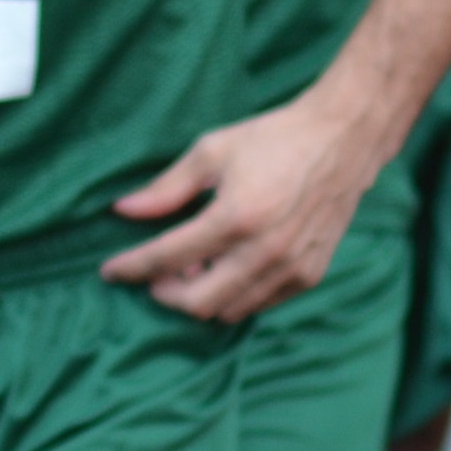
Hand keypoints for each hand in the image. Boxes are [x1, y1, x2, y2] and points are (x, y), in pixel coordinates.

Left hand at [102, 97, 376, 320]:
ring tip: (192, 265)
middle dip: (164, 293)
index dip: (132, 268)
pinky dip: (232, 296)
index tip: (109, 272)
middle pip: (196, 302)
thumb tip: (122, 210)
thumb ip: (166, 188)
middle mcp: (264, 251)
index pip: (167, 257)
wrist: (341, 141)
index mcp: (235, 216)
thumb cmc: (272, 139)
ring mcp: (291, 268)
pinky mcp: (310, 275)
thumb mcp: (211, 151)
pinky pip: (258, 305)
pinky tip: (224, 268)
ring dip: (200, 296)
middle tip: (153, 273)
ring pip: (227, 311)